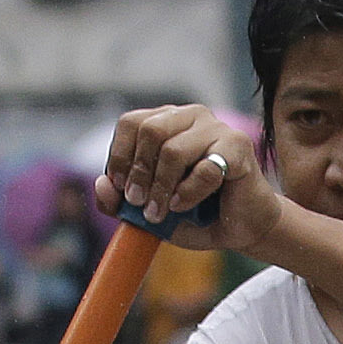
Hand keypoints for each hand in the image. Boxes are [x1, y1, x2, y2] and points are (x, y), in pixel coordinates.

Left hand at [99, 105, 281, 254]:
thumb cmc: (195, 213)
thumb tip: (102, 185)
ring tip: (159, 212)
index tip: (120, 189)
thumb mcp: (147, 211)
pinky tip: (184, 206)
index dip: (119, 156)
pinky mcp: (238, 146)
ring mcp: (216, 128)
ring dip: (161, 188)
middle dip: (139, 173)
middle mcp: (191, 116)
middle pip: (150, 131)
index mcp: (166, 121)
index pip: (131, 123)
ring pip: (174, 150)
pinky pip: (205, 170)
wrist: (240, 227)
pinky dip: (188, 193)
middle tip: (138, 203)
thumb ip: (119, 201)